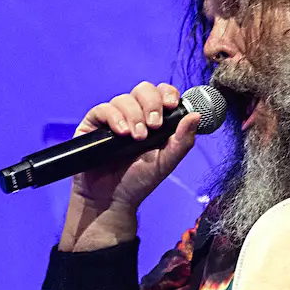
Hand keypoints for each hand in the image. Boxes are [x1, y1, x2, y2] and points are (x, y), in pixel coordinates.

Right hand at [60, 81, 202, 250]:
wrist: (111, 200)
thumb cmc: (139, 182)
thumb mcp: (166, 162)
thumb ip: (182, 141)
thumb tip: (196, 116)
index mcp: (153, 119)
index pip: (161, 93)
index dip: (167, 93)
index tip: (171, 106)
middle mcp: (133, 115)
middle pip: (143, 89)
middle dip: (151, 103)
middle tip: (154, 125)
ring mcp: (113, 119)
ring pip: (124, 99)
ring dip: (134, 115)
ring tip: (136, 138)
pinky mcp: (93, 125)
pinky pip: (103, 109)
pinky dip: (114, 117)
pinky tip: (121, 133)